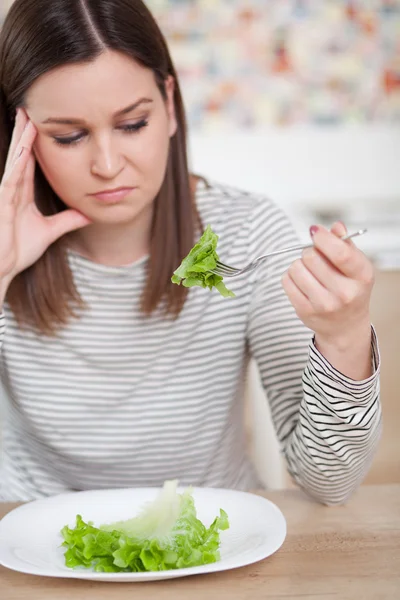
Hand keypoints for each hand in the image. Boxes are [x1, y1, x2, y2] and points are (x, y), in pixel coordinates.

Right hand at [0, 108, 90, 290]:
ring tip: (26, 116)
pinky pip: (10, 177)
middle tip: (30, 107)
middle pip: (21, 154)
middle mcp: (12, 189)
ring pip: (15, 160)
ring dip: (21, 138)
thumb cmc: (17, 250)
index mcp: (21, 193)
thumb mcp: (49, 231)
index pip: (29, 161)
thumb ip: (67, 220)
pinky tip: (23, 147)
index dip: (35, 142)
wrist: (1, 269)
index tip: (42, 123)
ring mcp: (5, 193)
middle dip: (25, 132)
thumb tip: (88, 214)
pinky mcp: (2, 202)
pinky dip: (17, 161)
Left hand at [282, 221, 373, 351]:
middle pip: (312, 257)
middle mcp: (344, 293)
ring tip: (309, 272)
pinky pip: (286, 281)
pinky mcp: (305, 311)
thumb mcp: (356, 266)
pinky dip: (291, 277)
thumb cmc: (351, 290)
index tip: (316, 232)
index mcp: (361, 276)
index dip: (323, 238)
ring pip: (296, 268)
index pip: (340, 253)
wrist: (346, 325)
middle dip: (310, 252)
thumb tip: (335, 227)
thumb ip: (345, 244)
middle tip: (315, 258)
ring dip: (299, 265)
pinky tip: (302, 282)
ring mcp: (324, 304)